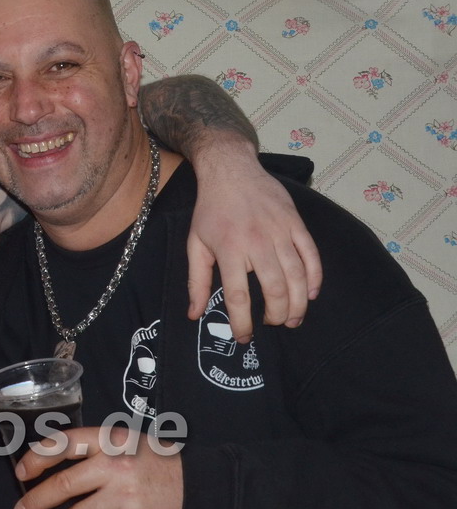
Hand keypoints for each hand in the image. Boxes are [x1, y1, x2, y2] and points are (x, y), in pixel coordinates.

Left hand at [14, 425, 182, 508]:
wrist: (191, 483)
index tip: (21, 472)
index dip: (37, 458)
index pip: (64, 444)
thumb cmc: (148, 460)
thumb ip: (89, 448)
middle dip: (36, 500)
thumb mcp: (120, 440)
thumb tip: (46, 465)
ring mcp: (124, 497)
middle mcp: (115, 466)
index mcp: (109, 440)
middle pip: (64, 484)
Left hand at [187, 148, 320, 342]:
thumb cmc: (211, 210)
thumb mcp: (195, 244)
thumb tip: (194, 314)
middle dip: (277, 315)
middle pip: (275, 290)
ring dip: (298, 304)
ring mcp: (280, 232)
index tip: (244, 337)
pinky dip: (314, 278)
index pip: (238, 296)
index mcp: (229, 250)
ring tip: (293, 319)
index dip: (242, 323)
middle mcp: (257, 243)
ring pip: (297, 276)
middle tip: (273, 324)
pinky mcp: (296, 223)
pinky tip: (309, 294)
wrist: (231, 171)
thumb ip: (196, 281)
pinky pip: (311, 256)